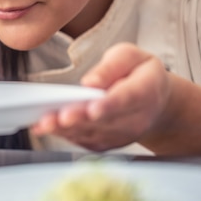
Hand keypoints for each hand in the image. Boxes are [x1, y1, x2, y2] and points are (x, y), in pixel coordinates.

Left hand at [31, 42, 170, 151]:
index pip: (126, 99)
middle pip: (105, 121)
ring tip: (44, 123)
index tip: (92, 108)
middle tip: (59, 116)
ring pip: (92, 134)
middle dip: (80, 119)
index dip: (109, 105)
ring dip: (67, 130)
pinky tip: (46, 128)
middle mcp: (137, 118)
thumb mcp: (130, 56)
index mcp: (145, 91)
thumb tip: (90, 82)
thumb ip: (111, 66)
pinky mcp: (109, 143)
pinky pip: (86, 142)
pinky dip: (65, 135)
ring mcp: (123, 135)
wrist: (156, 101)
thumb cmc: (138, 73)